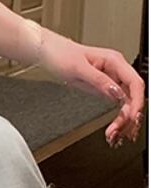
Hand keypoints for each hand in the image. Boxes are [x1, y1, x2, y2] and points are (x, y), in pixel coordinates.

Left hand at [39, 29, 145, 145]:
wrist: (50, 52)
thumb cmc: (62, 55)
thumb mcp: (78, 69)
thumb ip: (99, 81)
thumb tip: (117, 93)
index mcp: (114, 61)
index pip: (135, 83)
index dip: (137, 102)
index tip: (132, 117)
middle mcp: (117, 70)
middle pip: (133, 96)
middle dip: (130, 116)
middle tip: (119, 133)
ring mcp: (112, 79)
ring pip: (127, 103)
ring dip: (124, 120)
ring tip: (115, 135)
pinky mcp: (106, 87)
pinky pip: (118, 104)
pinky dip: (118, 117)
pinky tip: (114, 129)